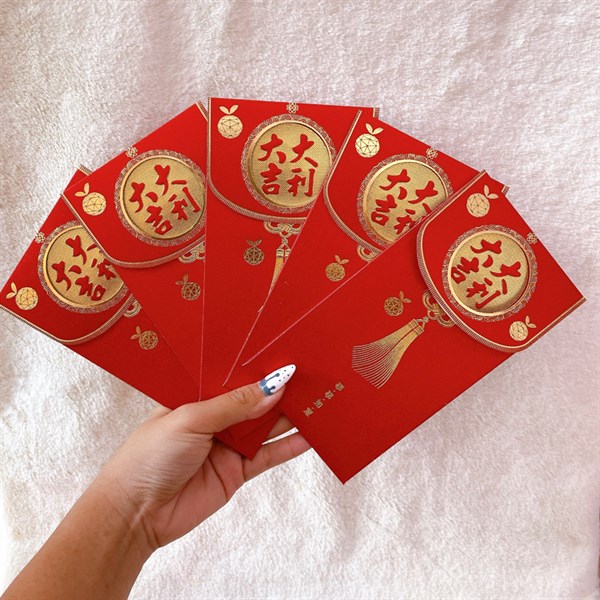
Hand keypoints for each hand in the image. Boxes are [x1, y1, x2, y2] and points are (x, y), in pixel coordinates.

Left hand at [94, 367, 308, 551]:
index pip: (234, 377)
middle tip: (312, 376)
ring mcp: (228, 445)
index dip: (258, 368)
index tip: (286, 355)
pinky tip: (310, 436)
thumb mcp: (190, 419)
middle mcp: (215, 418)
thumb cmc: (149, 457)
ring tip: (319, 400)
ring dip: (290, 416)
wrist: (135, 514)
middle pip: (255, 401)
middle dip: (280, 390)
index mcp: (197, 397)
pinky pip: (268, 455)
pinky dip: (289, 446)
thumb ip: (234, 405)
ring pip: (266, 426)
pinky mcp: (238, 471)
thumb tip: (274, 386)